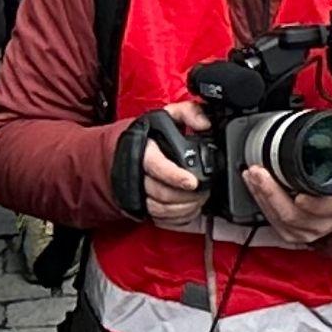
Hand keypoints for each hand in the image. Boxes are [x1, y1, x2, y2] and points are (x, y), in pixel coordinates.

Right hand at [136, 100, 208, 230]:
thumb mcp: (170, 115)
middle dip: (186, 196)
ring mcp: (138, 192)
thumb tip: (205, 123)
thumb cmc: (152, 133)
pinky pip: (159, 219)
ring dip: (183, 208)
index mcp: (145, 151)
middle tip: (204, 191)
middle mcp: (138, 174)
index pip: (157, 167)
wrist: (126, 149)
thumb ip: (189, 113)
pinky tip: (189, 210)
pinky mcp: (142, 206)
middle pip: (161, 193)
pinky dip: (176, 218)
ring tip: (199, 200)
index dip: (175, 176)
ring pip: (160, 209)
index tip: (192, 182)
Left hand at [246, 165, 331, 247]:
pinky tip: (254, 188)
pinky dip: (261, 203)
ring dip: (261, 196)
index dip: (313, 204)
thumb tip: (328, 126)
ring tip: (251, 176)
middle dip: (271, 193)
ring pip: (279, 219)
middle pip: (293, 215)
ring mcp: (306, 232)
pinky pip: (272, 222)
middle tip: (259, 173)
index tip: (300, 197)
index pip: (328, 208)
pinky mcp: (292, 235)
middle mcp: (323, 223)